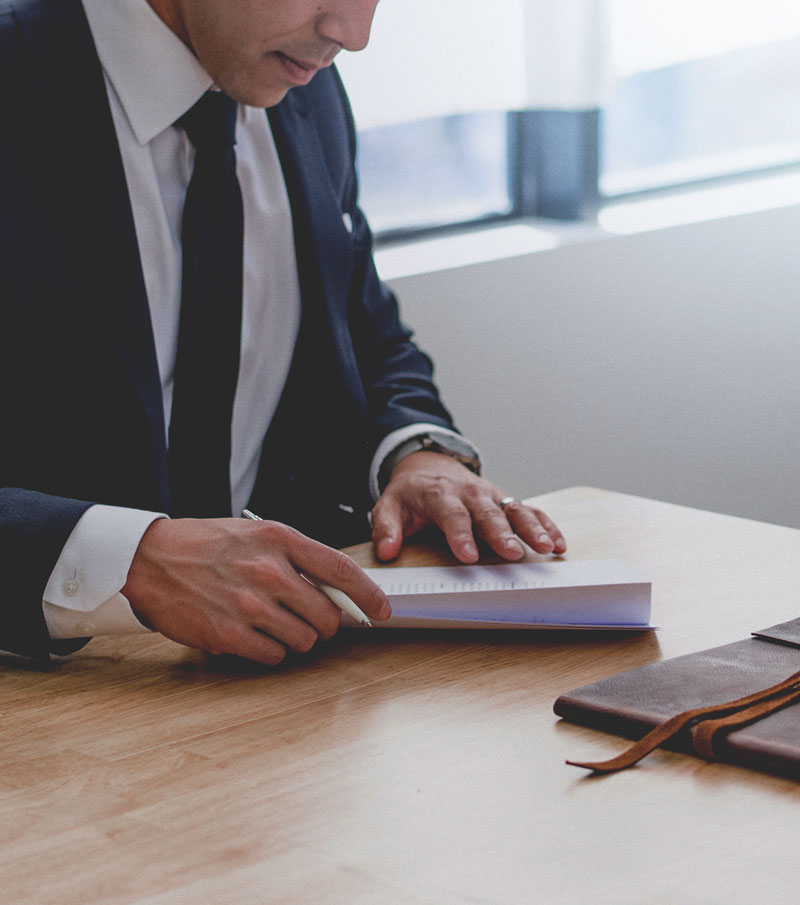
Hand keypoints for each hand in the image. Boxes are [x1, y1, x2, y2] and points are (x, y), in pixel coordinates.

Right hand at [123, 518, 390, 664]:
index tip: (381, 610)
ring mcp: (249, 604)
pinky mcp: (228, 633)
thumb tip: (335, 588)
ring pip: (304, 640)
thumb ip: (296, 556)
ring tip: (272, 623)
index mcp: (280, 540)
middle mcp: (269, 571)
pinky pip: (273, 655)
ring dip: (296, 638)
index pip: (341, 570)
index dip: (369, 594)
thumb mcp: (256, 533)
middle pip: (326, 615)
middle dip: (324, 623)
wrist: (149, 560)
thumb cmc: (204, 545)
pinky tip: (253, 635)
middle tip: (308, 619)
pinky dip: (270, 651)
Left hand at [371, 451, 566, 562]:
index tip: (468, 556)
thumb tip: (387, 552)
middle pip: (488, 514)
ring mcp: (491, 496)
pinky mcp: (505, 500)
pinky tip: (558, 544)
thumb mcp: (388, 505)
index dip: (460, 536)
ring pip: (515, 510)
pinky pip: (530, 510)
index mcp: (440, 494)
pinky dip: (546, 524)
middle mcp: (470, 493)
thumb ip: (386, 528)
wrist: (429, 465)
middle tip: (511, 553)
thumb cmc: (411, 492)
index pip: (452, 515)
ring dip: (532, 528)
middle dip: (501, 533)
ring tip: (546, 548)